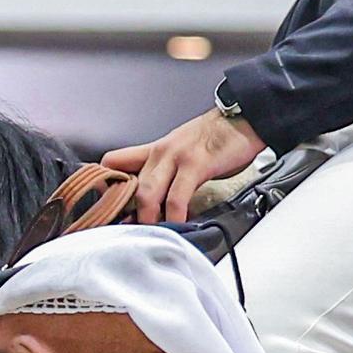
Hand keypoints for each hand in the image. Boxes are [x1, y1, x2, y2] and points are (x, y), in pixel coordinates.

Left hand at [104, 107, 267, 224]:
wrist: (246, 117)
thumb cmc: (217, 137)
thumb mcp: (183, 151)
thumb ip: (169, 174)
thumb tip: (159, 204)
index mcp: (154, 150)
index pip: (114, 162)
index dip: (106, 185)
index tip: (110, 207)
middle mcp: (160, 152)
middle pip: (128, 185)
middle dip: (126, 214)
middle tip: (129, 233)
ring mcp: (176, 157)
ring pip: (147, 192)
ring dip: (147, 219)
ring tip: (151, 235)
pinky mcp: (196, 164)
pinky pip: (177, 196)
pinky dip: (175, 215)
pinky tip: (178, 224)